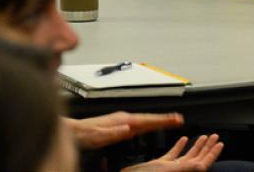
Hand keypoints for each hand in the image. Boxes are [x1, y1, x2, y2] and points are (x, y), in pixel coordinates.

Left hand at [64, 111, 183, 148]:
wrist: (74, 131)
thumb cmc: (84, 134)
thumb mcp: (98, 136)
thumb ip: (113, 132)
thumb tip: (128, 128)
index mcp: (122, 121)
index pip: (147, 120)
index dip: (162, 120)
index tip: (176, 119)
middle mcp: (123, 118)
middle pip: (149, 118)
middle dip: (165, 118)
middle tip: (179, 119)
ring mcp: (121, 120)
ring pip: (144, 119)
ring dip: (157, 120)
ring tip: (169, 120)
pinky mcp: (118, 124)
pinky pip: (138, 123)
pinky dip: (147, 123)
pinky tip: (148, 125)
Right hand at [122, 134, 222, 171]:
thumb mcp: (167, 171)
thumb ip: (186, 168)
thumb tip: (202, 166)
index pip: (203, 163)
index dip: (213, 153)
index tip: (220, 144)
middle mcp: (179, 171)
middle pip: (198, 158)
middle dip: (207, 146)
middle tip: (215, 136)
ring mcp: (169, 169)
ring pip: (187, 156)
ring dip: (196, 145)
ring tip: (204, 137)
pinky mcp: (160, 166)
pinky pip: (173, 155)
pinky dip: (179, 146)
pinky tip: (183, 140)